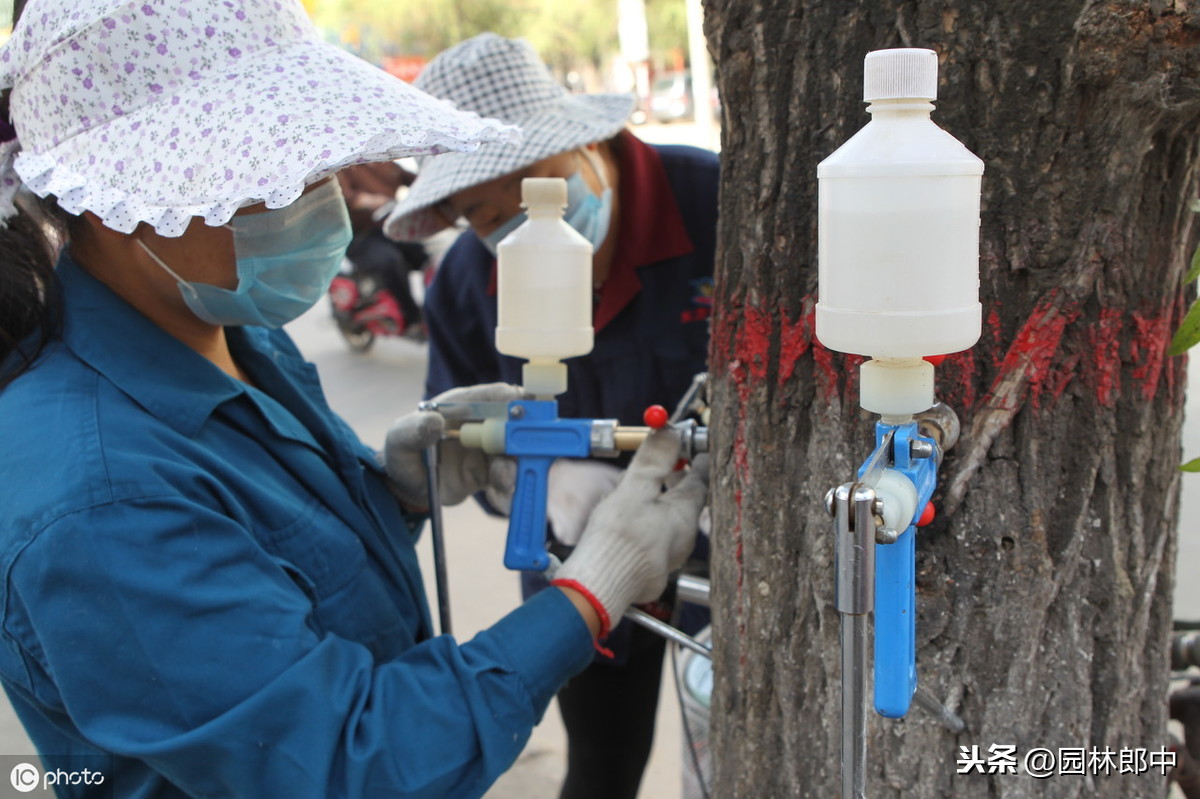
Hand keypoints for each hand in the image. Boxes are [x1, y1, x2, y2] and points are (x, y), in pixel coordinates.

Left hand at [384, 383, 519, 509]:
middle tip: (521, 454)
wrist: (408, 488)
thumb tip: (434, 422)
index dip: (514, 401)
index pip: (495, 395)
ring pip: (515, 453)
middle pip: (515, 424)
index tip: (524, 414)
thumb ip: (414, 430)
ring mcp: (490, 448)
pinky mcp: (492, 471)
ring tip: (504, 483)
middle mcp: (482, 424)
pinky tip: (503, 497)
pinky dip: (510, 487)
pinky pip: (509, 477)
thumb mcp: (399, 440)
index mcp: (463, 405)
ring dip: (514, 467)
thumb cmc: (402, 454)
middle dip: (523, 437)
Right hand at [552, 429, 707, 633]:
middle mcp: (682, 539)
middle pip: (686, 502)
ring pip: (671, 521)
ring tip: (645, 489)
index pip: (699, 482)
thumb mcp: (634, 490)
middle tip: (669, 465)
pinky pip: (656, 539)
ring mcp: (667, 557)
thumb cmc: (617, 541)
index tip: (692, 448)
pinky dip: (649, 522)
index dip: (694, 462)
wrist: (598, 587)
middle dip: (677, 481)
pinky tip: (631, 520)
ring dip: (661, 502)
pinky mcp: (650, 570)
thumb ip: (653, 461)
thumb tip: (669, 432)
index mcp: (685, 517)